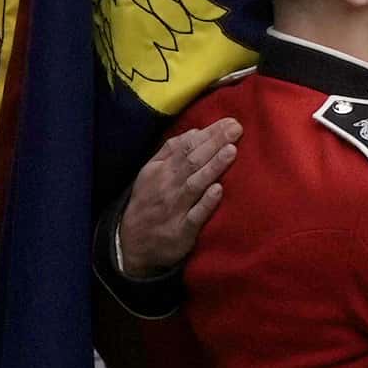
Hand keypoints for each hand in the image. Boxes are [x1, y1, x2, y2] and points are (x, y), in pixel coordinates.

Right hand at [118, 119, 241, 278]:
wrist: (131, 245)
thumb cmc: (149, 203)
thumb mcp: (151, 174)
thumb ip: (171, 151)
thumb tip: (195, 131)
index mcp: (160, 171)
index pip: (186, 147)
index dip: (208, 134)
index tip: (229, 121)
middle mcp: (167, 187)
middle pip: (192, 161)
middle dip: (215, 143)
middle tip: (236, 128)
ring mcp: (175, 209)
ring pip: (195, 184)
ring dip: (213, 167)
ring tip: (231, 150)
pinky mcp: (182, 231)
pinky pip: (195, 215)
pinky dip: (206, 203)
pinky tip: (219, 190)